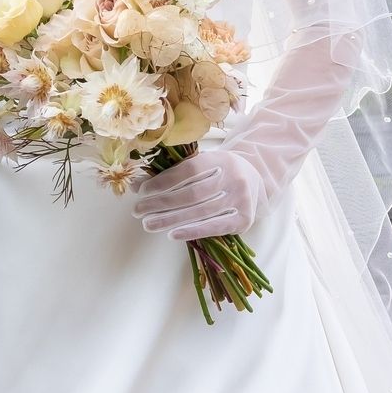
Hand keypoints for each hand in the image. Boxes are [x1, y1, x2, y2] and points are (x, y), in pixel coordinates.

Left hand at [133, 149, 266, 239]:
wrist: (254, 179)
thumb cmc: (218, 171)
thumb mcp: (200, 163)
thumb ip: (172, 172)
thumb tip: (138, 186)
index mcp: (218, 159)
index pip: (186, 171)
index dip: (162, 182)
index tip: (141, 191)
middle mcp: (232, 178)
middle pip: (191, 194)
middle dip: (160, 204)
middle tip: (137, 211)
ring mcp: (241, 200)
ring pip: (200, 212)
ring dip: (170, 220)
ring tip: (148, 224)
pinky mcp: (244, 220)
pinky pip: (214, 227)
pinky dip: (192, 232)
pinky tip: (172, 234)